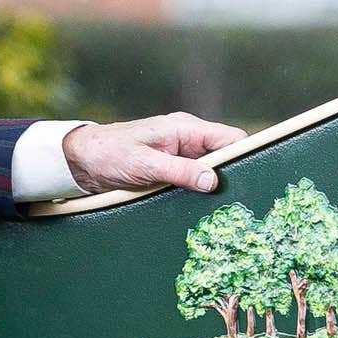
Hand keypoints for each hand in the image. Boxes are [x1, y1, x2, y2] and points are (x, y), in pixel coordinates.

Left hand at [64, 113, 234, 196]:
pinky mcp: (173, 170)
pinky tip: (203, 207)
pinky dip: (200, 191)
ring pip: (212, 170)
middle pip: (225, 156)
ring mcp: (181, 155)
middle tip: (239, 202)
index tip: (254, 176)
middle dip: (232, 176)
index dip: (245, 155)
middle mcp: (187, 139)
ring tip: (223, 209)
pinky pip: (196, 179)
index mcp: (185, 128)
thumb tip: (212, 180)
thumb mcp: (146, 164)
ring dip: (215, 187)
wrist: (83, 160)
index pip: (229, 138)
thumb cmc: (110, 154)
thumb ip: (180, 170)